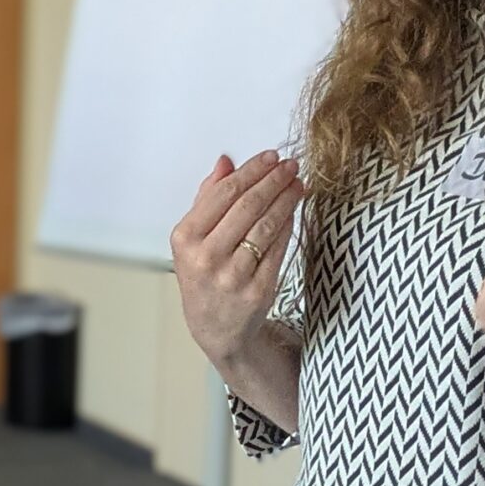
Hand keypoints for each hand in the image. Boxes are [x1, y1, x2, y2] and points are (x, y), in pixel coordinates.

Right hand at [170, 151, 303, 368]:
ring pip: (266, 226)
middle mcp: (206, 257)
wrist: (216, 328)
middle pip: (247, 206)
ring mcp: (232, 276)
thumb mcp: (193, 238)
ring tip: (298, 183)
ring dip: (286, 199)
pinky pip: (278, 248)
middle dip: (273, 180)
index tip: (271, 156)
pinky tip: (294, 210)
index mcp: (185, 238)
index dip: (252, 171)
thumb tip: (226, 161)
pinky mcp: (257, 291)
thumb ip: (208, 197)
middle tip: (291, 165)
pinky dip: (288, 225)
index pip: (224, 193)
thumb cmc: (204, 275)